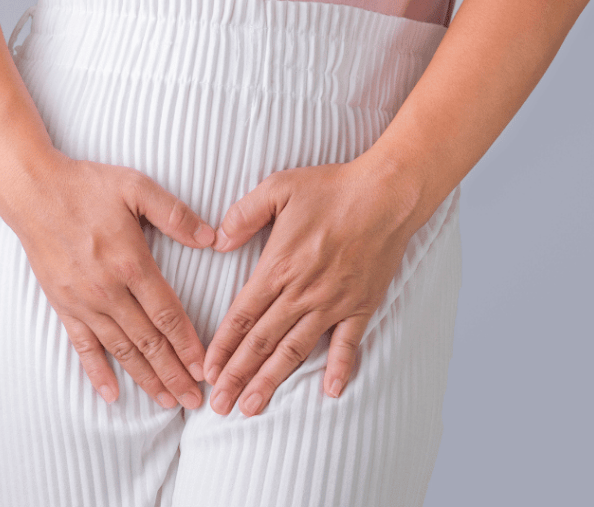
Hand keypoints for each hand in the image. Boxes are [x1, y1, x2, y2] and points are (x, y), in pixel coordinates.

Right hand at [1, 153, 215, 409]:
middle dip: (174, 374)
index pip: (167, 314)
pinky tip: (111, 394)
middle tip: (196, 400)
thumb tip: (211, 238)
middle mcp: (108, 290)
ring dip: (145, 378)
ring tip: (167, 401)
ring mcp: (83, 302)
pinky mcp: (63, 305)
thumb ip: (175, 214)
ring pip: (120, 350)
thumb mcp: (136, 187)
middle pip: (148, 342)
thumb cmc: (87, 186)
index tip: (205, 367)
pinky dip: (96, 372)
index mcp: (131, 263)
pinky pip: (82, 346)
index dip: (188, 345)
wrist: (33, 192)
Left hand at [203, 160, 420, 415]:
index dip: (222, 347)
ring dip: (272, 380)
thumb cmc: (331, 188)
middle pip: (262, 342)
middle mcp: (302, 292)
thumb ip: (243, 214)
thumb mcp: (277, 187)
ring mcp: (333, 302)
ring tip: (252, 406)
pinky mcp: (361, 305)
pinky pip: (348, 343)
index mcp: (278, 267)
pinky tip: (329, 392)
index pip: (242, 316)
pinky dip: (339, 368)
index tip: (207, 372)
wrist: (386, 193)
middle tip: (219, 405)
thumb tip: (217, 242)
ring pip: (295, 350)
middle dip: (237, 376)